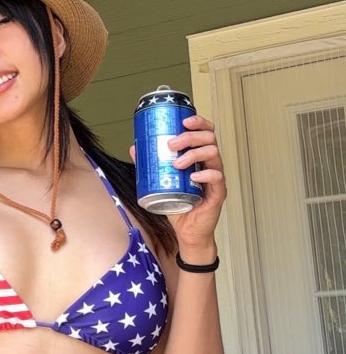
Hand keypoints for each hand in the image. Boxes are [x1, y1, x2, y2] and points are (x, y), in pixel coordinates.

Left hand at [130, 114, 226, 261]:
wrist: (187, 233)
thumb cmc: (179, 206)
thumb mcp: (162, 183)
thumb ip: (151, 165)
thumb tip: (135, 148)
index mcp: (200, 158)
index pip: (206, 132)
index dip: (199, 122)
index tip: (184, 120)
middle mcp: (211, 164)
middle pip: (209, 139)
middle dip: (190, 137)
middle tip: (171, 144)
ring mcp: (216, 178)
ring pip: (214, 154)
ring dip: (193, 154)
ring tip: (176, 163)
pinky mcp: (218, 193)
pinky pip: (217, 178)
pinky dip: (206, 174)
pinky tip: (194, 177)